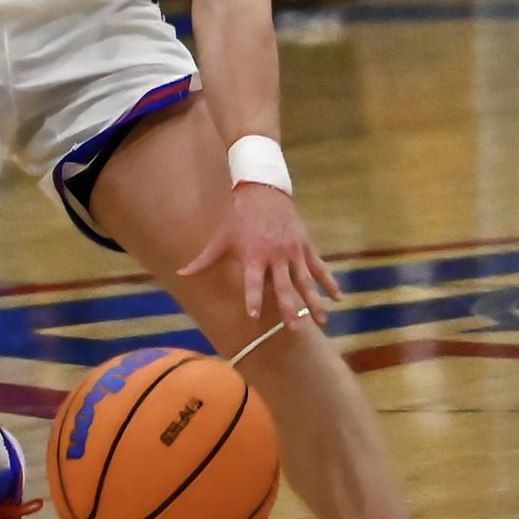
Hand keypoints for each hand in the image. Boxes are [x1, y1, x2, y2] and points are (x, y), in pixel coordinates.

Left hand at [179, 181, 344, 330]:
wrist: (264, 191)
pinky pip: (319, 267)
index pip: (253, 282)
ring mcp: (294, 251)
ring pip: (306, 280)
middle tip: (293, 328)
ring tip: (322, 321)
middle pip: (283, 285)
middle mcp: (276, 255)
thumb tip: (180, 274)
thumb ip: (204, 260)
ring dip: (314, 301)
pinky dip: (330, 282)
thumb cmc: (239, 218)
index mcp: (254, 255)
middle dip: (288, 307)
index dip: (253, 297)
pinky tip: (338, 297)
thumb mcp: (221, 239)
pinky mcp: (306, 246)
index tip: (253, 315)